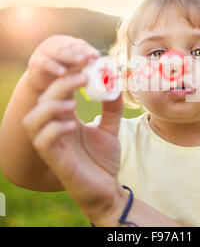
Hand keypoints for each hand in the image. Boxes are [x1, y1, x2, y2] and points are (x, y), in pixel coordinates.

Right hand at [22, 72, 127, 225]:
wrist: (107, 188)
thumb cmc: (104, 159)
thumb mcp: (110, 128)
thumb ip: (112, 108)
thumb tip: (115, 85)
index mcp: (66, 119)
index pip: (59, 92)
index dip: (68, 76)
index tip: (86, 64)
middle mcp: (55, 129)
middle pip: (44, 100)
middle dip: (61, 85)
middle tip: (82, 76)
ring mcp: (53, 145)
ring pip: (33, 120)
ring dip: (50, 106)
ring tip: (72, 103)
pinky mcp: (55, 161)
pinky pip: (43, 142)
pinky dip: (53, 130)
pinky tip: (71, 126)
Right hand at [26, 35, 99, 92]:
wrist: (43, 84)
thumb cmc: (63, 74)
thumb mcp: (75, 69)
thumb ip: (85, 65)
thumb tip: (101, 66)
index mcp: (67, 43)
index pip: (79, 44)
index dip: (88, 49)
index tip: (97, 56)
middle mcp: (55, 44)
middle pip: (70, 46)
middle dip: (81, 51)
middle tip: (90, 57)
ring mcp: (45, 51)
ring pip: (59, 52)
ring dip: (71, 57)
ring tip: (81, 62)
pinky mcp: (36, 61)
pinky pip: (46, 63)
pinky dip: (55, 67)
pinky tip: (63, 73)